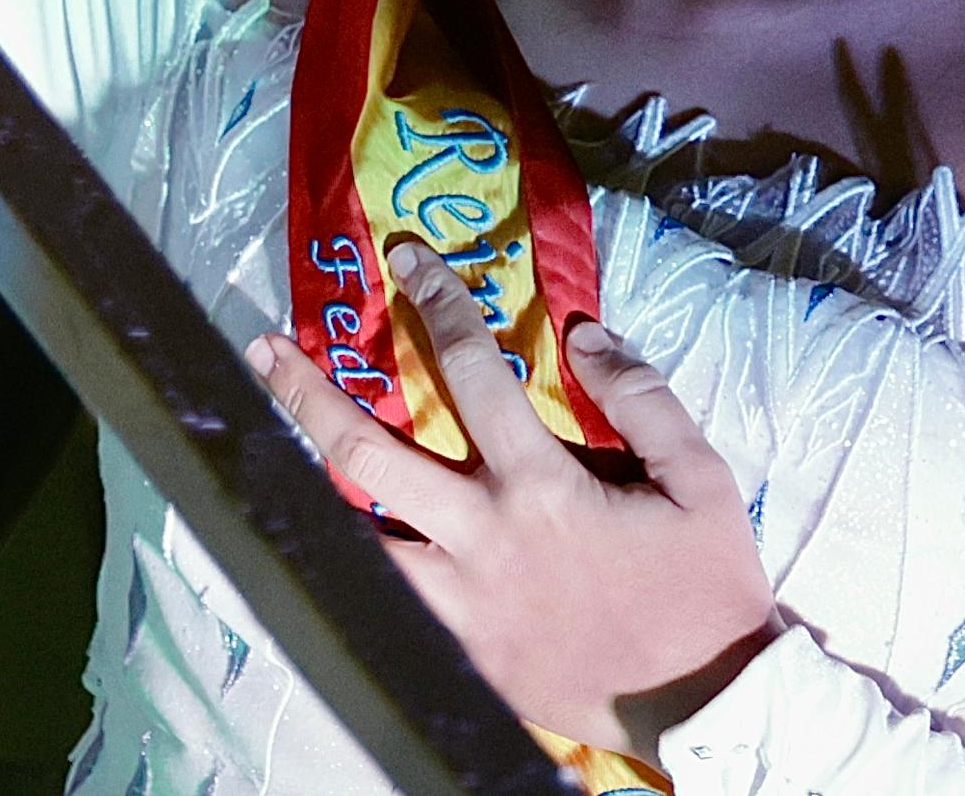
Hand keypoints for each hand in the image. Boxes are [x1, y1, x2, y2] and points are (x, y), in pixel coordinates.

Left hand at [249, 241, 777, 759]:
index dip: (437, 301)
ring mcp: (459, 604)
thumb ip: (641, 397)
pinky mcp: (459, 655)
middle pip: (366, 454)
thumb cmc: (707, 589)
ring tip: (257, 452)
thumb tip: (583, 333)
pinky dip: (346, 567)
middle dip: (307, 393)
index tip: (406, 258)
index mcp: (540, 485)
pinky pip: (384, 603)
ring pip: (352, 540)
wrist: (707, 705)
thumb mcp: (702, 479)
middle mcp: (481, 538)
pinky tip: (321, 540)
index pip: (470, 370)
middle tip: (266, 349)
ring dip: (303, 488)